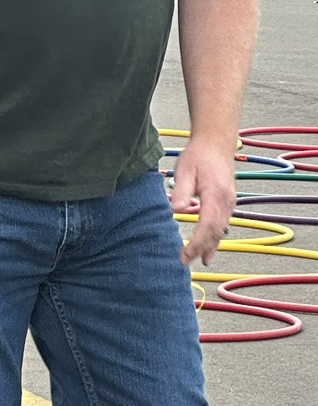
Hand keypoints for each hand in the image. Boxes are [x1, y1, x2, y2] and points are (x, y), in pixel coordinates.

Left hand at [170, 137, 236, 266]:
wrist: (216, 142)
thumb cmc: (199, 155)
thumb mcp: (185, 170)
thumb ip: (181, 190)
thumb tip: (176, 209)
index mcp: (216, 195)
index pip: (207, 226)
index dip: (196, 243)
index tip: (184, 255)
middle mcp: (227, 201)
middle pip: (215, 232)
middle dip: (201, 249)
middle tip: (185, 262)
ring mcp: (229, 202)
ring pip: (221, 229)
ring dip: (210, 246)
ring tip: (200, 261)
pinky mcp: (227, 201)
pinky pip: (222, 224)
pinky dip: (215, 238)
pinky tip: (209, 247)